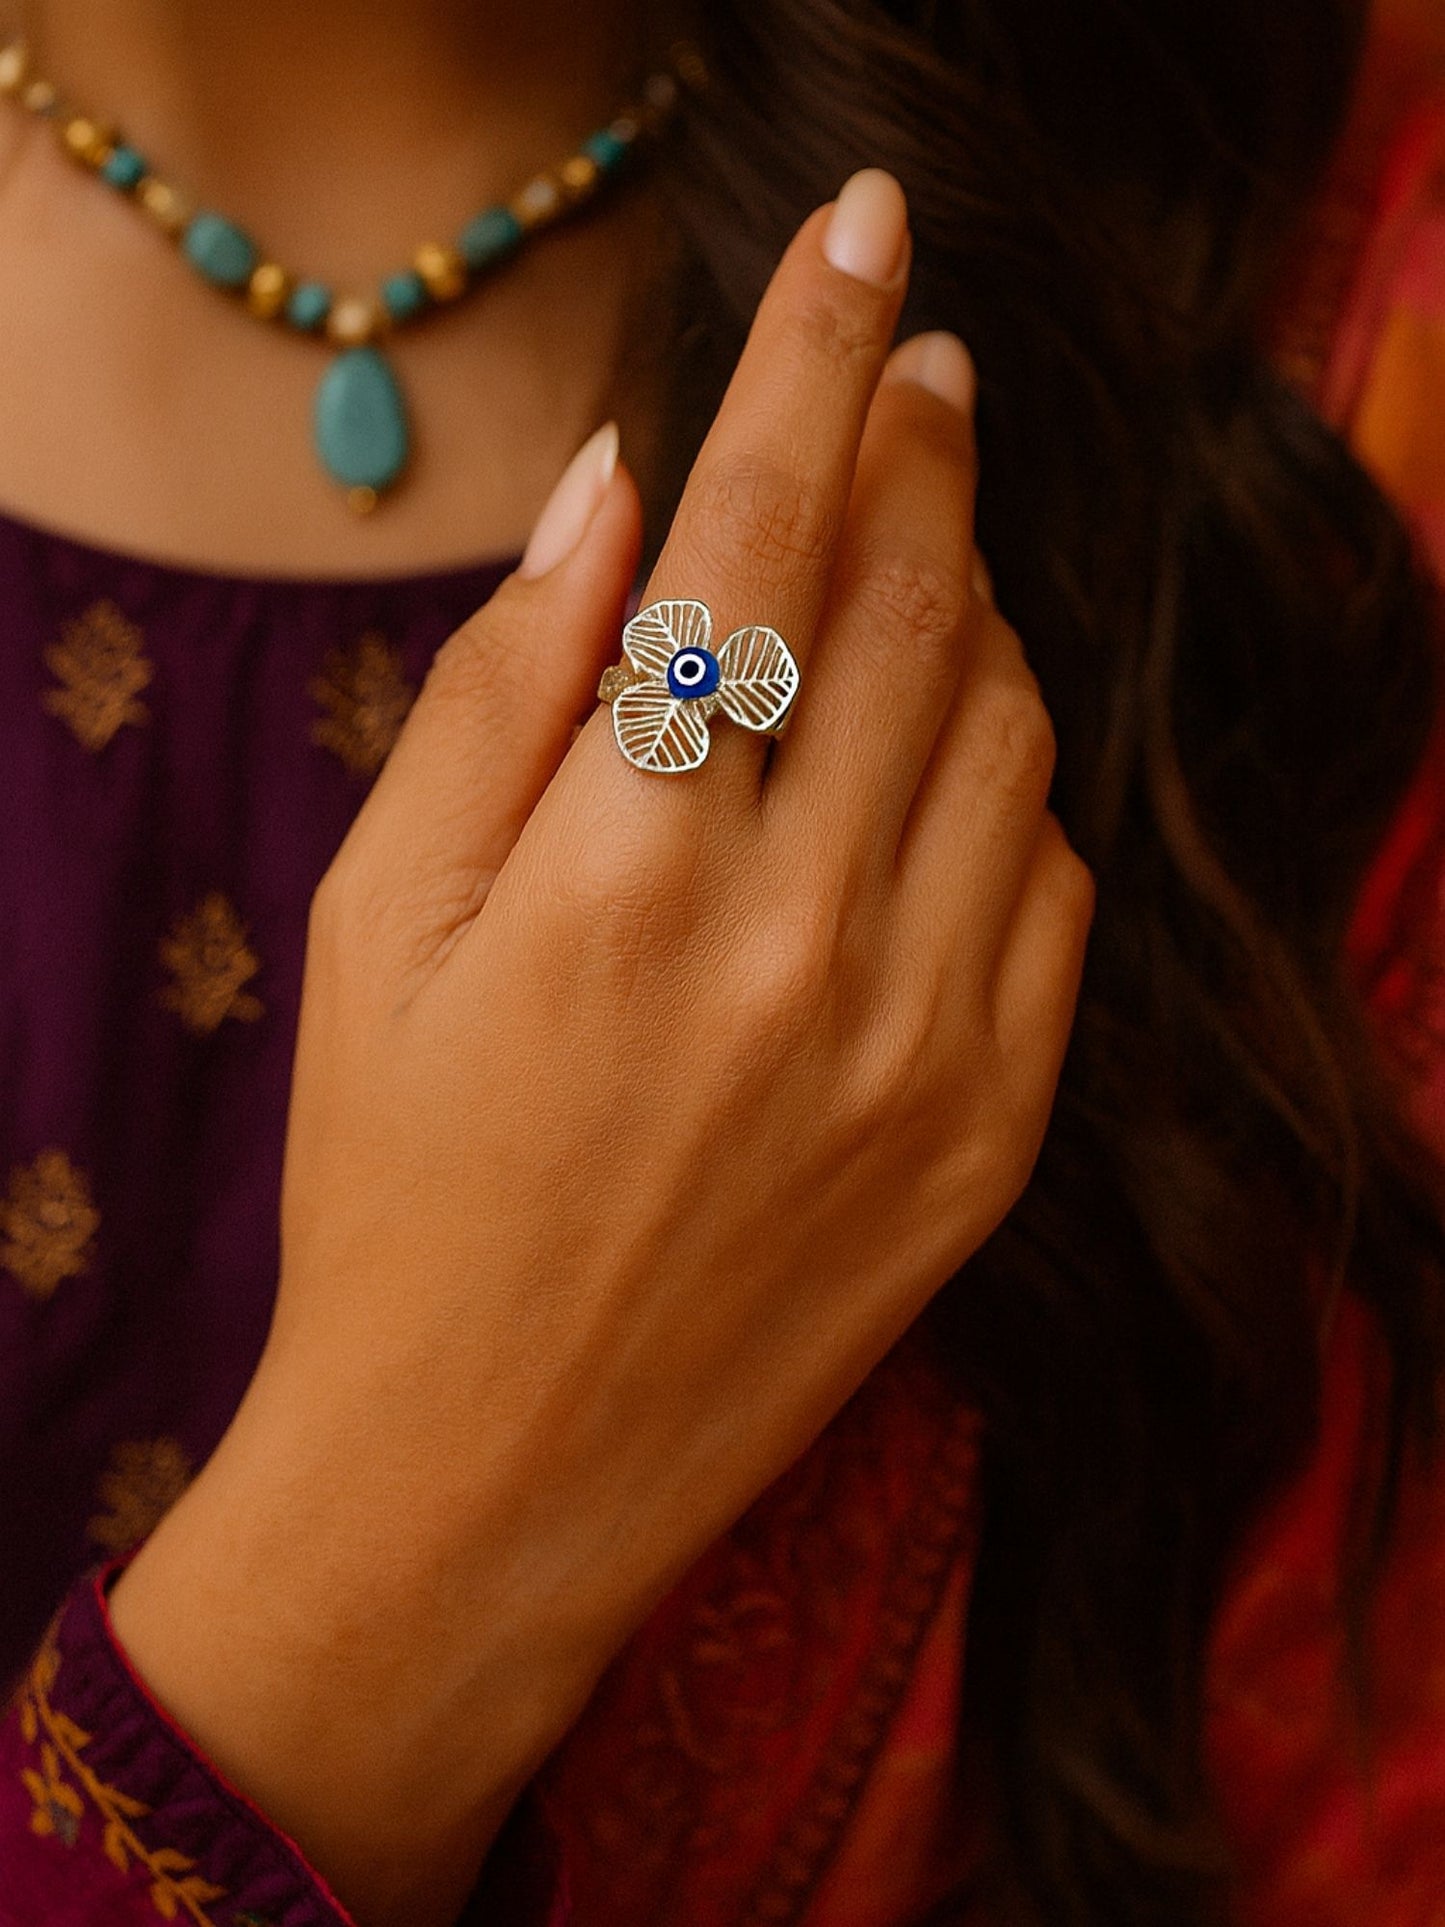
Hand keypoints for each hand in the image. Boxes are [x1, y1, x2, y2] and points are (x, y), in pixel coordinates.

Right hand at [111, 171, 1091, 1926]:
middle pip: (919, 602)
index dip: (815, 354)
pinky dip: (1005, 787)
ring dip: (969, 611)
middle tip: (919, 370)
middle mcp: (802, 943)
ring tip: (905, 578)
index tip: (869, 237)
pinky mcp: (987, 1136)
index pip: (756, 534)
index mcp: (623, 872)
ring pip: (1006, 730)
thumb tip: (608, 489)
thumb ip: (496, 692)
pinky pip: (1052, 889)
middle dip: (925, 448)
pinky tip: (932, 777)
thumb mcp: (370, 930)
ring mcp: (923, 1047)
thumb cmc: (391, 1196)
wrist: (491, 1478)